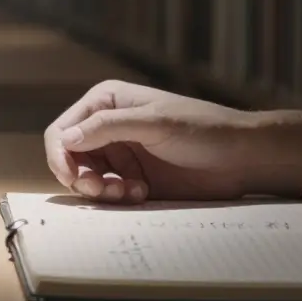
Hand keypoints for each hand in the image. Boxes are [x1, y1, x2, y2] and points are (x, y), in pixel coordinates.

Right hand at [44, 81, 254, 203]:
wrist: (241, 157)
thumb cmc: (203, 129)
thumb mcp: (154, 123)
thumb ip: (107, 128)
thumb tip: (64, 139)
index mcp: (105, 102)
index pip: (63, 130)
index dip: (60, 156)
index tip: (73, 178)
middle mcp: (106, 126)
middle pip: (69, 159)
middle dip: (81, 178)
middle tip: (104, 192)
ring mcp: (119, 153)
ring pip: (86, 179)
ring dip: (100, 191)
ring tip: (129, 193)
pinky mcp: (131, 177)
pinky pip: (107, 193)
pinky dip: (116, 198)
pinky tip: (141, 194)